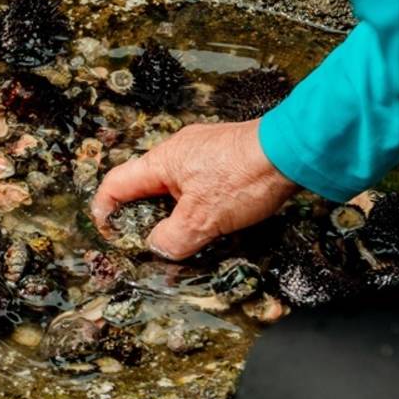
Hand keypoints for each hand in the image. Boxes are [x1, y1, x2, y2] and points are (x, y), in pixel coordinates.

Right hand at [90, 120, 298, 258]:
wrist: (293, 151)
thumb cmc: (244, 178)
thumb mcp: (202, 220)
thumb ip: (172, 239)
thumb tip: (158, 249)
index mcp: (161, 162)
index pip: (116, 184)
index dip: (105, 210)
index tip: (109, 234)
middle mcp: (177, 150)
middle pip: (145, 186)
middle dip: (145, 216)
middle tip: (153, 242)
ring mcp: (202, 149)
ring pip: (175, 186)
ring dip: (175, 211)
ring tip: (188, 235)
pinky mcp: (225, 154)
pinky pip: (198, 181)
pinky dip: (197, 203)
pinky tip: (215, 218)